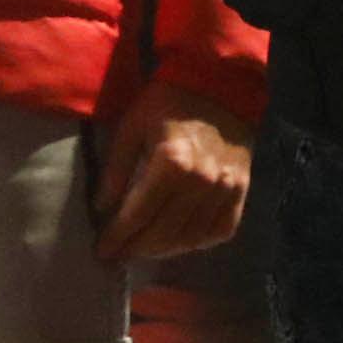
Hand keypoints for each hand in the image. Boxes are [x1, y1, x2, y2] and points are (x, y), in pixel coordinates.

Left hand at [91, 85, 255, 262]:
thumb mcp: (132, 126)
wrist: (219, 85)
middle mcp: (201, 181)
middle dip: (137, 249)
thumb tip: (101, 209)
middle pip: (164, 232)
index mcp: (170, 162)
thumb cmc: (167, 103)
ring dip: (165, 251)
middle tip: (118, 256)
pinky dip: (199, 242)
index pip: (138, 214)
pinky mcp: (241, 190)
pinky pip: (222, 229)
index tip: (102, 251)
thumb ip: (116, 169)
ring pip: (192, 237)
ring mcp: (225, 188)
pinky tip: (180, 243)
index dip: (118, 236)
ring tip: (144, 252)